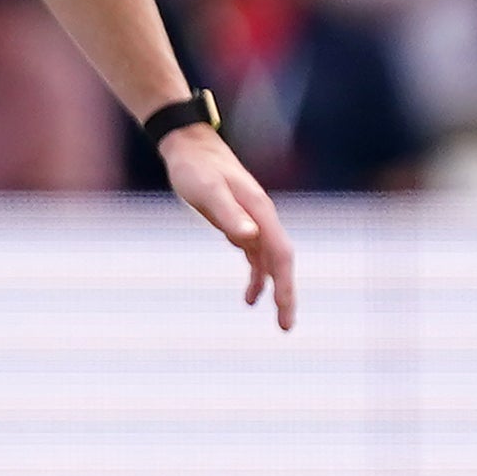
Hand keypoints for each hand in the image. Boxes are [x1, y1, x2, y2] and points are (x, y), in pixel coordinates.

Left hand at [161, 124, 295, 330]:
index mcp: (261, 213)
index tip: (284, 311)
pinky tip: (249, 297)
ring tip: (276, 319)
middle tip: (285, 328)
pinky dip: (256, 277)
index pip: (281, 255)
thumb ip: (228, 213)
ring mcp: (254, 223)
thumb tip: (250, 238)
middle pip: (282, 263)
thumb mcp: (207, 190)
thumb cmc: (196, 169)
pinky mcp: (241, 224)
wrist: (190, 148)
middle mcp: (263, 220)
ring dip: (274, 289)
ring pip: (271, 262)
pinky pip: (255, 257)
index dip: (285, 285)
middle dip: (286, 295)